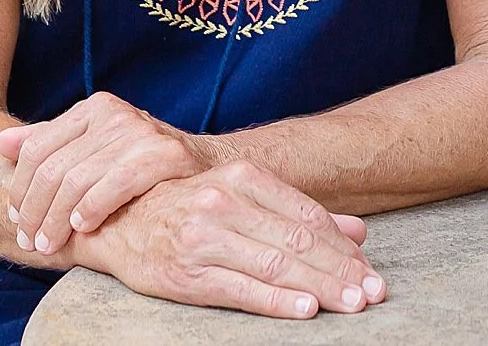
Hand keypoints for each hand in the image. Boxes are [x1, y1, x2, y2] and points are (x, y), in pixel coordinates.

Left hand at [0, 92, 211, 256]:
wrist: (205, 168)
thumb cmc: (140, 165)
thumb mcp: (93, 149)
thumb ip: (50, 144)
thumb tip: (1, 143)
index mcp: (93, 108)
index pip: (37, 148)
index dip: (20, 188)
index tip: (15, 219)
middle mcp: (114, 113)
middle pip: (53, 168)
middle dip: (35, 211)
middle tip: (29, 242)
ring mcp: (140, 131)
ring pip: (77, 180)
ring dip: (56, 219)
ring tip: (49, 245)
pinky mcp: (164, 153)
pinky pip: (114, 184)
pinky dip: (92, 208)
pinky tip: (82, 227)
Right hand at [79, 159, 385, 317]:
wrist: (114, 221)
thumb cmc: (185, 209)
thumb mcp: (241, 199)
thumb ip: (299, 213)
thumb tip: (359, 233)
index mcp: (241, 178)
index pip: (307, 215)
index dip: (344, 247)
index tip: (371, 271)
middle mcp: (224, 203)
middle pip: (298, 240)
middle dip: (342, 270)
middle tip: (374, 293)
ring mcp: (204, 239)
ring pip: (276, 264)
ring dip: (320, 287)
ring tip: (352, 303)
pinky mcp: (186, 274)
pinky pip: (241, 290)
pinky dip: (277, 300)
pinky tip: (305, 309)